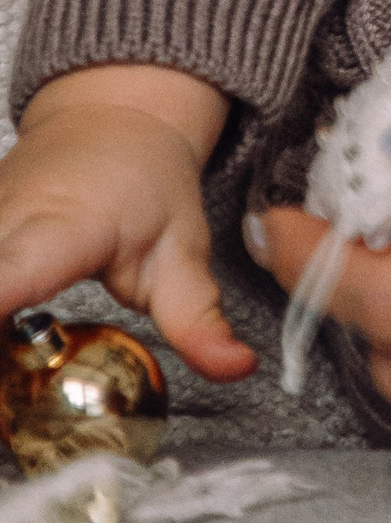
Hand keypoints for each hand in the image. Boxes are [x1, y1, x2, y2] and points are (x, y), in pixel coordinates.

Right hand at [0, 65, 252, 378]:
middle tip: (13, 406)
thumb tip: (235, 368)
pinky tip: (5, 354)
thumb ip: (199, 318)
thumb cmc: (146, 180)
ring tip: (12, 389)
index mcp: (60, 231)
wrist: (110, 116)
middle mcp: (2, 226)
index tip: (3, 362)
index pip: (3, 280)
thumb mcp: (183, 249)